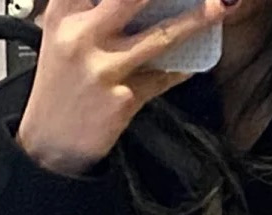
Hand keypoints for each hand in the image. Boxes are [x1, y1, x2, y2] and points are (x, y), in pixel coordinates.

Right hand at [19, 0, 229, 176]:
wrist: (50, 143)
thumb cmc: (61, 85)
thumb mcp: (64, 33)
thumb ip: (93, 7)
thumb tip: (147, 2)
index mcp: (64, 10)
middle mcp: (81, 34)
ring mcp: (103, 68)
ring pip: (160, 36)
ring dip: (197, 19)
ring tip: (221, 6)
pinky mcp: (122, 99)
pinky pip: (163, 78)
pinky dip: (183, 67)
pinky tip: (193, 60)